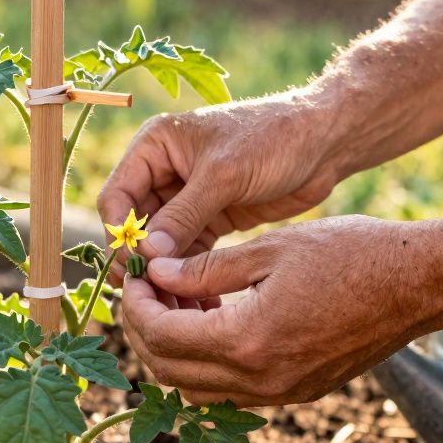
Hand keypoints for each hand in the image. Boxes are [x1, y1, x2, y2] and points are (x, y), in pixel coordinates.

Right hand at [97, 88, 347, 282]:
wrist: (324, 141)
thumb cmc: (272, 138)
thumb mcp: (224, 174)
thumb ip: (184, 215)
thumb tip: (146, 253)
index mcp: (155, 147)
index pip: (118, 196)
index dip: (119, 233)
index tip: (131, 266)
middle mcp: (164, 171)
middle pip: (136, 225)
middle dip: (140, 259)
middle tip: (146, 296)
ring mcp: (187, 198)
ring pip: (161, 244)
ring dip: (163, 271)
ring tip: (170, 304)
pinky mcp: (212, 218)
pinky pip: (188, 252)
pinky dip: (187, 273)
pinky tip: (192, 299)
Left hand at [120, 216, 442, 406]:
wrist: (421, 284)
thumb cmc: (352, 254)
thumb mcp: (271, 249)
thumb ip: (206, 269)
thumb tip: (155, 273)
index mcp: (248, 342)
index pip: (161, 336)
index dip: (135, 305)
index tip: (134, 274)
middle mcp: (260, 380)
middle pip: (169, 371)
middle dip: (144, 330)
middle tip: (145, 288)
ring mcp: (280, 393)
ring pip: (196, 389)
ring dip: (174, 350)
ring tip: (177, 301)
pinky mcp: (297, 391)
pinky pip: (231, 391)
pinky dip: (207, 362)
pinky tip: (213, 319)